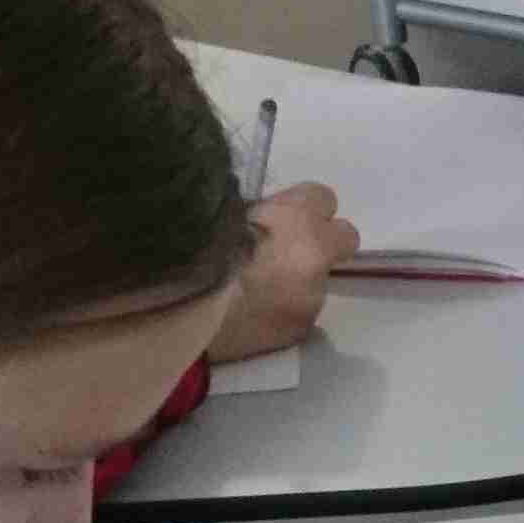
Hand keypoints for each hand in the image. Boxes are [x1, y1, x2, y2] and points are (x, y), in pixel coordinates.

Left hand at [212, 183, 353, 362]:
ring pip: (281, 199)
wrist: (178, 301)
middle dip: (314, 218)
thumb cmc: (242, 324)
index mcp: (313, 249)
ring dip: (277, 219)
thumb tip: (308, 277)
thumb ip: (312, 292)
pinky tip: (228, 243)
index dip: (335, 250)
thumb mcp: (292, 324)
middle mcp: (288, 217)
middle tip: (296, 243)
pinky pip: (247, 207)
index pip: (345, 234)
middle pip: (319, 198)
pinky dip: (243, 222)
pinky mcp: (222, 203)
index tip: (320, 265)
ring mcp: (254, 205)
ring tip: (256, 245)